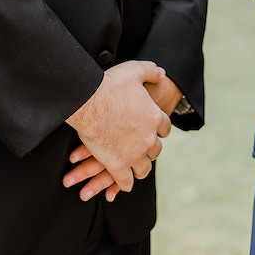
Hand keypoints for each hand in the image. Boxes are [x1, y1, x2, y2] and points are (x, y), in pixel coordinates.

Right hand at [64, 60, 170, 197]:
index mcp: (155, 118)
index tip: (153, 129)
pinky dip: (125, 183)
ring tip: (135, 166)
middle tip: (142, 147)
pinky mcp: (117, 166)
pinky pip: (126, 182)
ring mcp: (134, 154)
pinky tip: (123, 182)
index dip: (158, 128)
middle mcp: (149, 139)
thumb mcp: (135, 70)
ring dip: (140, 167)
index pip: (165, 128)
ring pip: (143, 169)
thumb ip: (151, 71)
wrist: (89, 100)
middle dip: (150, 149)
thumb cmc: (111, 84)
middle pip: (156, 150)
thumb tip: (162, 73)